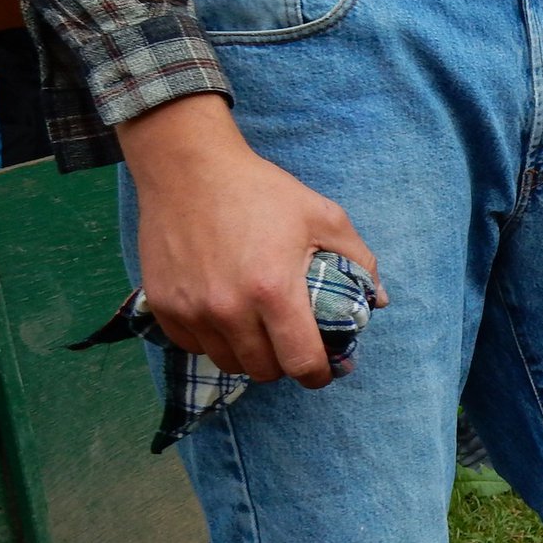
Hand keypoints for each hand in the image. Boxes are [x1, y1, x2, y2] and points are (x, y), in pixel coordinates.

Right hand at [116, 94, 383, 387]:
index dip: (319, 373)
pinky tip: (226, 318)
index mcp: (274, 290)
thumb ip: (359, 260)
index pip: (300, 362)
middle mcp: (228, 308)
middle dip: (285, 365)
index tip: (325, 368)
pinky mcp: (162, 304)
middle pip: (263, 371)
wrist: (189, 168)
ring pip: (227, 362)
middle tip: (293, 345)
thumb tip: (379, 301)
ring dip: (249, 355)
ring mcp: (191, 309)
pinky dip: (213, 341)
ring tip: (261, 332)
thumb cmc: (262, 191)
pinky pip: (192, 346)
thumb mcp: (323, 216)